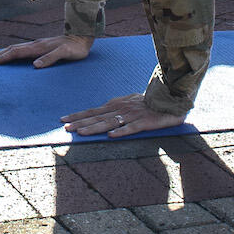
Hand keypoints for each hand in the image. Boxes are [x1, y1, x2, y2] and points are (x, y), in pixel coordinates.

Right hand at [0, 34, 93, 68]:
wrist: (82, 37)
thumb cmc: (75, 48)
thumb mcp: (65, 54)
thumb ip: (51, 58)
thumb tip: (35, 65)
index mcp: (39, 47)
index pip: (17, 53)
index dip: (4, 57)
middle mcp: (36, 44)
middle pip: (12, 49)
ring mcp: (37, 44)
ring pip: (16, 48)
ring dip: (3, 53)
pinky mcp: (41, 46)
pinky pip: (22, 49)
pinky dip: (12, 52)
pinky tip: (11, 55)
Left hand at [62, 92, 185, 139]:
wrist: (170, 98)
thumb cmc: (148, 102)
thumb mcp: (128, 103)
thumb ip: (115, 109)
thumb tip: (101, 115)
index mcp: (115, 105)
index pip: (92, 111)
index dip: (78, 116)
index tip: (63, 120)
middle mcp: (121, 109)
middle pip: (97, 117)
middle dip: (80, 123)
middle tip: (65, 128)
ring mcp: (132, 115)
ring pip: (110, 123)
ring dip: (94, 128)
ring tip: (81, 133)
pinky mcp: (144, 122)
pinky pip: (132, 128)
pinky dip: (121, 131)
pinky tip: (112, 136)